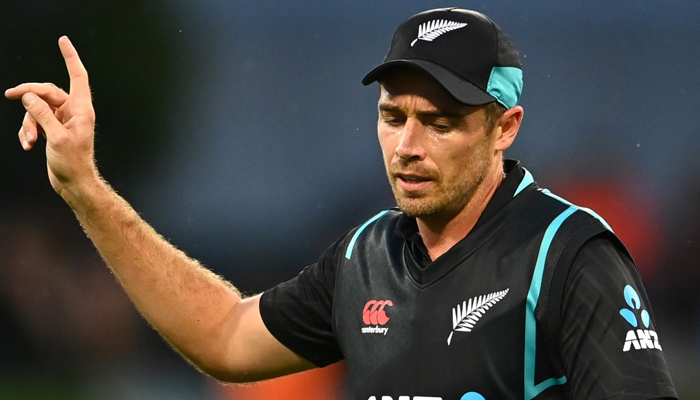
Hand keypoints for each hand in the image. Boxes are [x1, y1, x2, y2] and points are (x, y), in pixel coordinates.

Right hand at [5, 36, 97, 196]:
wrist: (74, 183)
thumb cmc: (73, 163)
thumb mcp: (56, 138)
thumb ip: (42, 115)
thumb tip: (29, 97)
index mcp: (82, 110)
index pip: (78, 77)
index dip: (70, 58)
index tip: (63, 41)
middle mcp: (74, 112)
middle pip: (48, 91)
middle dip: (29, 95)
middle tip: (10, 95)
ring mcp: (63, 120)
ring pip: (38, 108)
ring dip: (28, 122)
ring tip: (27, 139)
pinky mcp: (54, 129)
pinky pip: (36, 120)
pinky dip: (28, 130)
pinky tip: (27, 143)